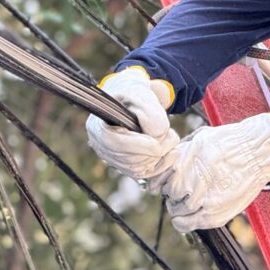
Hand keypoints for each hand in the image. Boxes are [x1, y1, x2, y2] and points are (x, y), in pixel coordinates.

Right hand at [86, 67, 178, 181]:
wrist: (134, 103)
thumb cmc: (135, 97)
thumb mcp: (142, 96)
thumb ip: (149, 112)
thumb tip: (155, 134)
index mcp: (97, 125)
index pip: (113, 143)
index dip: (136, 146)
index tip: (156, 144)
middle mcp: (100, 146)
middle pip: (128, 159)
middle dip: (154, 150)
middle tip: (170, 135)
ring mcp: (112, 159)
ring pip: (138, 168)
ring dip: (159, 156)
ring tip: (169, 137)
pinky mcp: (125, 166)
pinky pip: (143, 173)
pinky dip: (160, 165)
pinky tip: (171, 153)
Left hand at [160, 112, 269, 233]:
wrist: (259, 153)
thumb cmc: (233, 143)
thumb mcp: (201, 138)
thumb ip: (181, 153)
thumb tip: (164, 167)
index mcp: (185, 158)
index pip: (158, 177)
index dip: (161, 181)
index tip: (165, 182)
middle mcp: (190, 177)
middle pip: (168, 192)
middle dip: (173, 191)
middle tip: (184, 189)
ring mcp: (201, 197)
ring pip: (175, 208)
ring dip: (180, 206)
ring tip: (192, 199)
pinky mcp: (213, 213)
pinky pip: (185, 223)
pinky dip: (182, 222)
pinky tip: (186, 216)